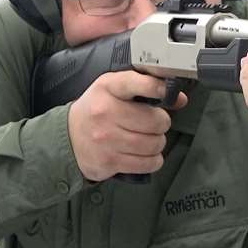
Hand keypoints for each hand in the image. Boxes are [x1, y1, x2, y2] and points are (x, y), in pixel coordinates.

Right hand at [67, 71, 187, 180]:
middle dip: (161, 123)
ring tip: (149, 139)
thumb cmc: (97, 110)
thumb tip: (179, 99)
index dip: (158, 87)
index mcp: (107, 88)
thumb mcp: (114, 90)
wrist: (67, 138)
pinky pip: (147, 164)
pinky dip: (152, 160)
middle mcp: (105, 112)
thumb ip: (146, 88)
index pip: (136, 83)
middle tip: (155, 124)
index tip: (167, 92)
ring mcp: (106, 139)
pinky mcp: (109, 161)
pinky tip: (145, 154)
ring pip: (154, 144)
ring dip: (158, 143)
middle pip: (155, 121)